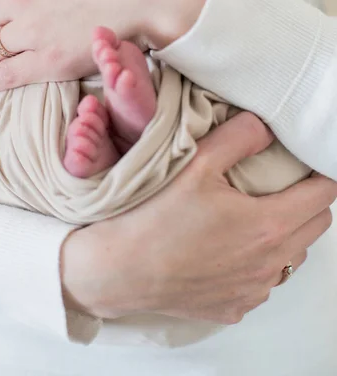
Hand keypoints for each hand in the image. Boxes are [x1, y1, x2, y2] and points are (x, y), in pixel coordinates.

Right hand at [61, 112, 336, 322]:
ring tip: (251, 218)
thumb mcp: (197, 163)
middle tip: (279, 186)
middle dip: (307, 203)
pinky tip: (228, 251)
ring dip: (284, 235)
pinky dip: (258, 264)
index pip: (323, 195)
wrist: (119, 269)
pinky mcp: (234, 307)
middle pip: (315, 227)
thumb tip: (266, 128)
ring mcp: (252, 290)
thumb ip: (240, 137)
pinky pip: (263, 283)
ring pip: (292, 257)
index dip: (320, 175)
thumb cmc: (156, 216)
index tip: (306, 167)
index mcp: (268, 225)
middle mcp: (269, 264)